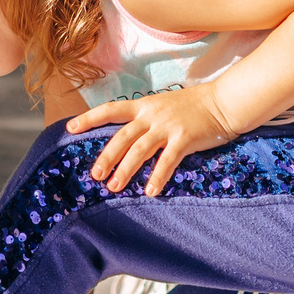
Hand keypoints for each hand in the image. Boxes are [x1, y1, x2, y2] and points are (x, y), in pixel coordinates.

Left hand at [68, 83, 240, 195]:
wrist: (222, 102)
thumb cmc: (193, 106)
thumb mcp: (163, 105)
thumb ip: (145, 119)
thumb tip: (127, 139)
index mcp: (144, 106)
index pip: (111, 109)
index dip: (89, 118)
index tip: (70, 128)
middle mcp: (152, 115)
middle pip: (122, 137)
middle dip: (106, 157)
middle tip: (95, 175)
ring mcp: (168, 127)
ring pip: (139, 150)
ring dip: (125, 170)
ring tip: (114, 187)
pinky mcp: (185, 139)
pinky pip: (167, 161)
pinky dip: (158, 177)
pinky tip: (150, 191)